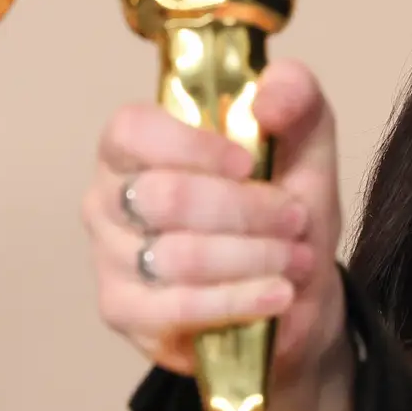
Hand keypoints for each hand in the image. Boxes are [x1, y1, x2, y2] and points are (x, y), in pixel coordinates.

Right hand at [84, 56, 353, 410]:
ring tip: (295, 259)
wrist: (292, 289)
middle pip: (165, 197)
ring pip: (178, 256)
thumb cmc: (280, 208)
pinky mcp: (122, 312)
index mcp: (134, 145)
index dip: (192, 146)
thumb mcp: (304, 143)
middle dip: (246, 210)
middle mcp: (108, 198)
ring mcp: (109, 257)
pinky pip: (176, 308)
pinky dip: (238, 300)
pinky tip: (277, 295)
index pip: (132, 131)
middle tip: (294, 219)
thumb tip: (267, 101)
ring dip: (253, 258)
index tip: (248, 163)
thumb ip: (295, 98)